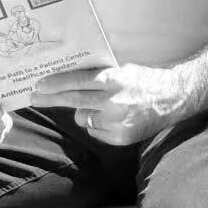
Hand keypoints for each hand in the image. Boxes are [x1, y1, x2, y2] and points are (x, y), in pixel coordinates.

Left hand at [29, 64, 188, 145]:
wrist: (173, 99)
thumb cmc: (143, 81)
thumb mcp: (121, 70)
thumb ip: (98, 76)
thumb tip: (67, 80)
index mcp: (114, 80)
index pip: (77, 81)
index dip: (56, 83)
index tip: (39, 84)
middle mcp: (114, 101)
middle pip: (73, 100)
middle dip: (51, 99)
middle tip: (35, 97)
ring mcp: (117, 121)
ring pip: (82, 118)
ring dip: (83, 112)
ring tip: (100, 105)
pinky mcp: (120, 137)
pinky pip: (94, 131)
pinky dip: (97, 125)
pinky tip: (111, 118)